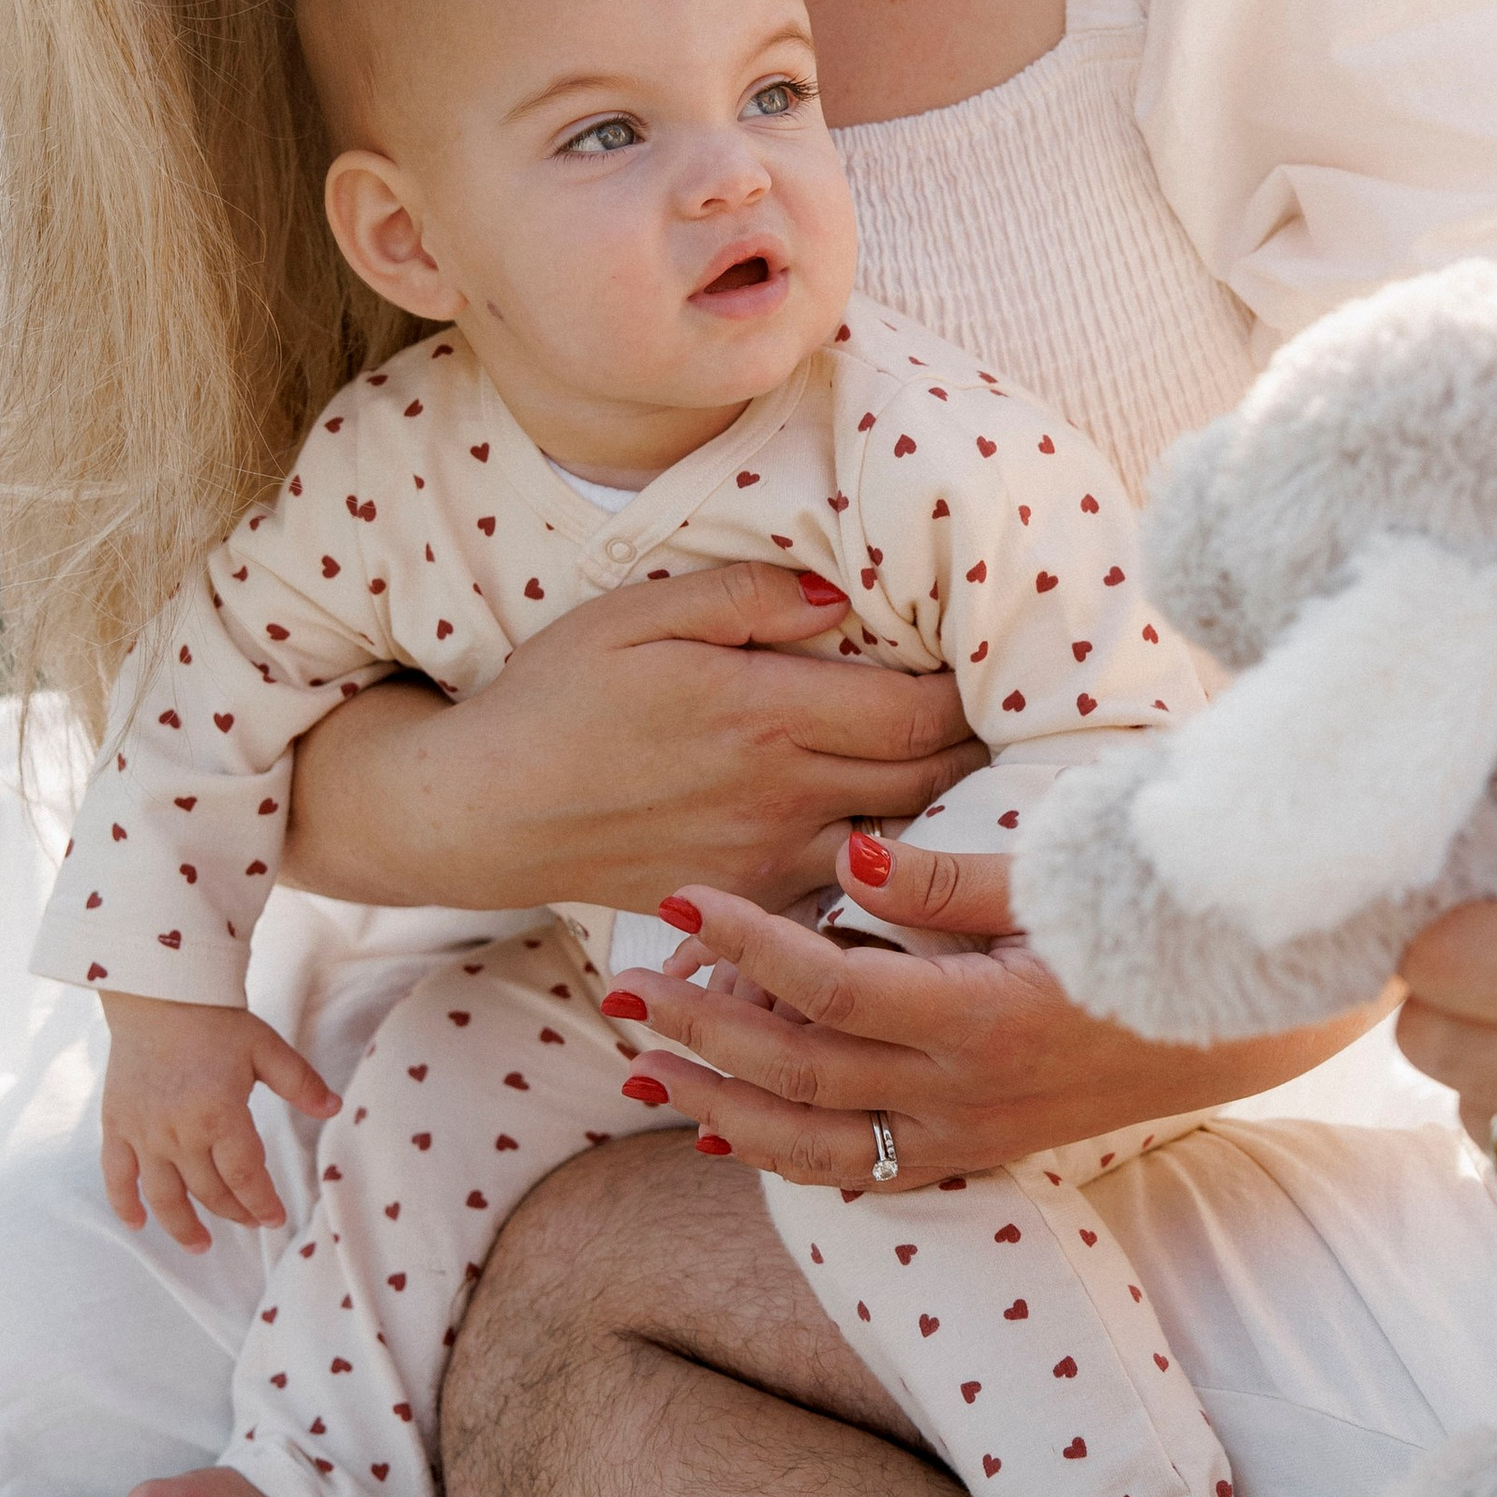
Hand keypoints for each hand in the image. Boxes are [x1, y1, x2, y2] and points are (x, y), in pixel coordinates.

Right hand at [98, 991, 336, 1250]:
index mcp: (219, 1115)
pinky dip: (124, 1205)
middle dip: (234, 1212)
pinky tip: (138, 1224)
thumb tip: (335, 1110)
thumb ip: (301, 1083)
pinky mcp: (116, 1126)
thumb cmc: (215, 1021)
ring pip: (163, 1196)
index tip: (276, 1218)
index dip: (262, 1203)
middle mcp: (178, 1133)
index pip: (245, 1177)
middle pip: (209, 1191)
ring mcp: (144, 1134)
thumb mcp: (267, 1048)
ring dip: (182, 1226)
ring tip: (200, 1245)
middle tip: (251, 1220)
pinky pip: (116, 1176)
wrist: (157, 994)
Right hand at [285, 563, 982, 916]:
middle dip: (980, 751)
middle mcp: (782, 795)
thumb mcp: (639, 613)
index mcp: (765, 714)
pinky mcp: (747, 900)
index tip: (992, 666)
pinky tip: (912, 848)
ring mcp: (768, 860)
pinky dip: (891, 872)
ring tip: (980, 778)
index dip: (970, 692)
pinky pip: (846, 892)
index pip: (917, 712)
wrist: (485, 813)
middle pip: (928, 781)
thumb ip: (748, 596)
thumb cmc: (557, 698)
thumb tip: (841, 601)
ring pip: (901, 845)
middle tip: (1011, 721)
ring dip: (948, 813)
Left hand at [606, 829, 1381, 1185]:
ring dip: (719, 1109)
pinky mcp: (982, 1151)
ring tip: (644, 1074)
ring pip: (813, 1145)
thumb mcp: (1058, 883)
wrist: (1250, 1019)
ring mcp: (972, 1135)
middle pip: (796, 1070)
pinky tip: (730, 1136)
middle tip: (621, 989)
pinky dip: (788, 1156)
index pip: (826, 983)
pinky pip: (865, 1172)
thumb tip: (837, 854)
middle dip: (697, 1031)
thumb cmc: (1155, 927)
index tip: (681, 898)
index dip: (743, 943)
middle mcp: (966, 1094)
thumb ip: (942, 878)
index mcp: (980, 1016)